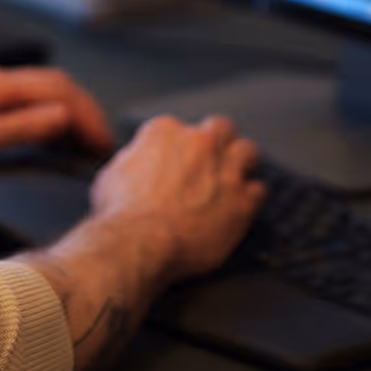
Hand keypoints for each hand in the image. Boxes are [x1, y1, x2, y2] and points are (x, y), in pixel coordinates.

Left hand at [0, 66, 114, 177]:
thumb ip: (23, 126)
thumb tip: (65, 115)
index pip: (60, 88)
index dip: (88, 113)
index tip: (103, 141)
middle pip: (55, 85)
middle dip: (84, 110)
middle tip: (101, 141)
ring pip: (41, 92)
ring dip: (68, 111)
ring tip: (84, 139)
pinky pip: (25, 102)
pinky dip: (47, 115)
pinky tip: (48, 134)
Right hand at [89, 114, 264, 284]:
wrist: (139, 242)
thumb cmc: (121, 213)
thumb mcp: (112, 175)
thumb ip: (133, 160)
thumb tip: (136, 163)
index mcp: (164, 132)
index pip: (179, 128)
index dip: (179, 147)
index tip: (177, 161)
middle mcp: (199, 143)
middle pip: (221, 128)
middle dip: (217, 142)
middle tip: (211, 162)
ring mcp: (224, 170)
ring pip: (247, 151)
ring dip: (240, 163)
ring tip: (233, 178)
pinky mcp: (242, 201)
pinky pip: (259, 190)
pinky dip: (251, 197)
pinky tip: (241, 206)